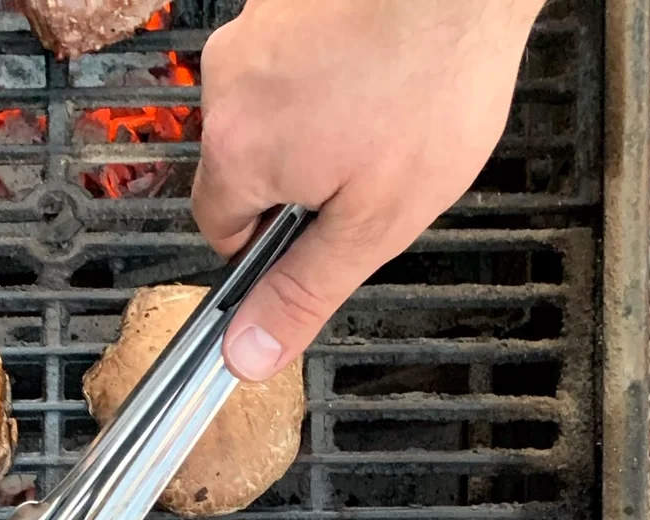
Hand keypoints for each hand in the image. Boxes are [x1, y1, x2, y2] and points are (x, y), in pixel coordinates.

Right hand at [191, 0, 544, 379]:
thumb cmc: (431, 83)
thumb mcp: (372, 223)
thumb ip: (303, 292)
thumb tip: (245, 355)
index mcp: (237, 151)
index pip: (218, 225)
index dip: (269, 242)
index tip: (317, 233)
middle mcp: (227, 80)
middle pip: (246, 158)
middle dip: (298, 171)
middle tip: (369, 167)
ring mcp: (256, 22)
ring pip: (274, 99)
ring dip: (318, 112)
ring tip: (387, 105)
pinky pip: (299, 47)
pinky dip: (336, 60)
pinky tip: (385, 59)